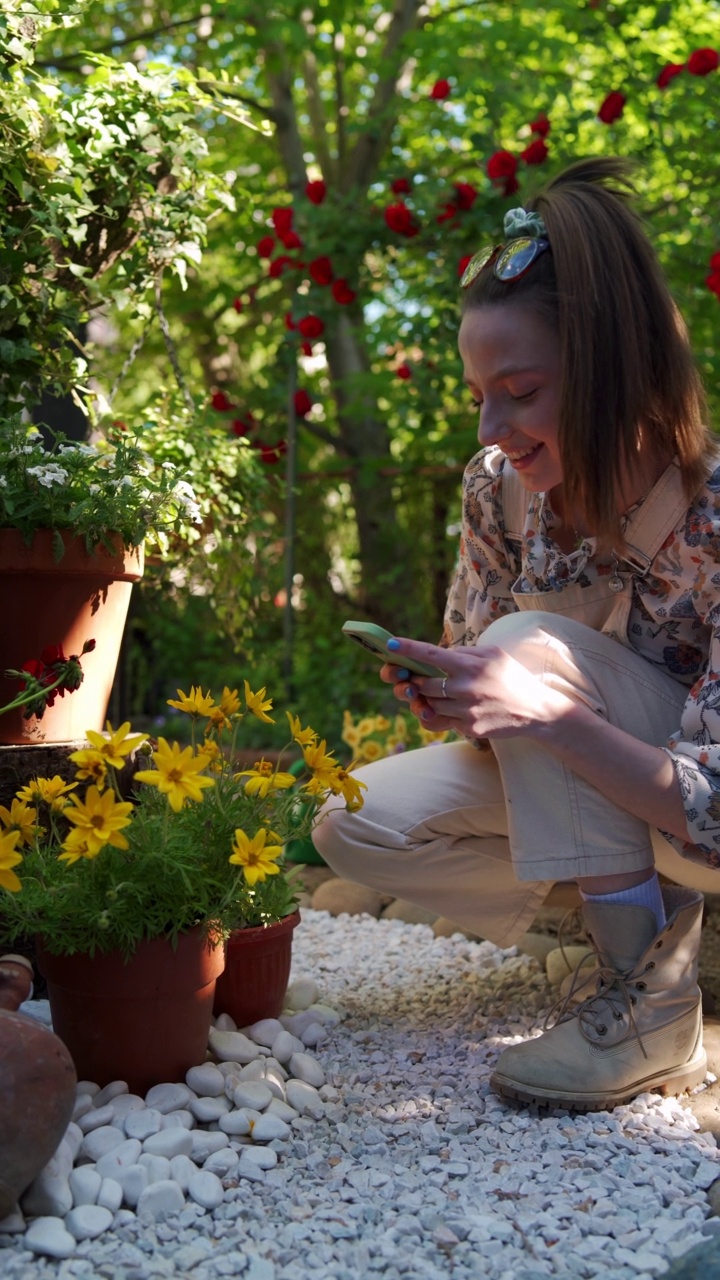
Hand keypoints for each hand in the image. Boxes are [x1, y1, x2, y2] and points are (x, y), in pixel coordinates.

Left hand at [384, 636, 570, 739]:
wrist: (535, 710)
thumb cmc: (511, 677)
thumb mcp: (493, 655)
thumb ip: (464, 653)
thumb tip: (437, 654)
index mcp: (471, 665)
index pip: (431, 654)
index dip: (407, 649)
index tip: (389, 644)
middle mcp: (466, 688)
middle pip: (423, 684)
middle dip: (411, 680)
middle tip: (407, 676)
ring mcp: (466, 710)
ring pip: (428, 704)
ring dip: (423, 698)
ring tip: (428, 691)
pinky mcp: (469, 728)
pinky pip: (439, 722)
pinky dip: (434, 714)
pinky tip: (440, 707)